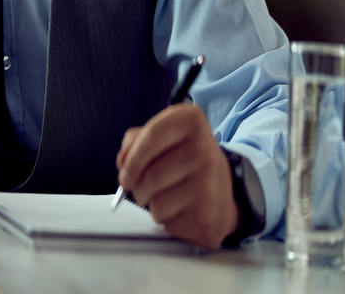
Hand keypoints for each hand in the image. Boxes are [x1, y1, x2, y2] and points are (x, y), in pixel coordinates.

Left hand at [115, 103, 237, 248]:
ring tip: (165, 195)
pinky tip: (180, 208)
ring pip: (157, 202)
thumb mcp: (164, 135)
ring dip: (151, 203)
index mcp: (191, 121)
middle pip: (152, 175)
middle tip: (140, 187)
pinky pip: (168, 222)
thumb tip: (123, 163)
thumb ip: (136, 140)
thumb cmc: (183, 158)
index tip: (124, 172)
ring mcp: (210, 185)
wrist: (220, 189)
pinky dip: (166, 219)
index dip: (132, 159)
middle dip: (137, 186)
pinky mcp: (208, 217)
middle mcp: (205, 150)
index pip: (151, 137)